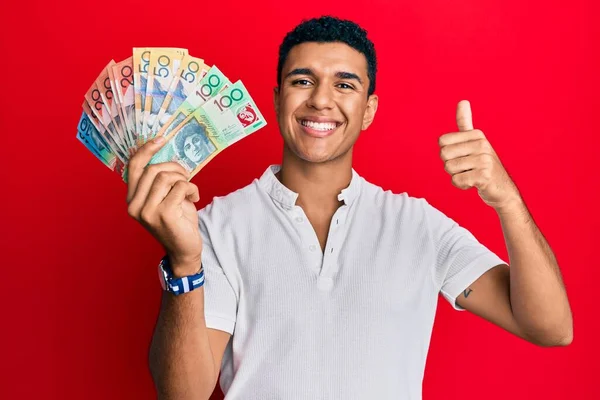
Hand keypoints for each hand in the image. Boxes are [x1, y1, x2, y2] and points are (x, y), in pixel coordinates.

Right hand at [126, 137, 202, 274]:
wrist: (185, 249)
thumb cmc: (178, 220)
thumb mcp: (165, 197)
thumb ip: (160, 181)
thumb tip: (166, 154)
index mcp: (132, 200)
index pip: (133, 167)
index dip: (146, 150)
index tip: (160, 139)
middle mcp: (134, 206)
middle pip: (153, 170)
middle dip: (174, 167)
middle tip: (186, 175)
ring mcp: (147, 212)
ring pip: (166, 177)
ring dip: (184, 179)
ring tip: (190, 189)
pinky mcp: (163, 215)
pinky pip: (180, 187)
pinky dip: (192, 188)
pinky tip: (194, 198)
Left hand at [438, 100, 521, 209]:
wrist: (501, 188)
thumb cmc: (482, 164)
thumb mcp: (475, 141)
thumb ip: (465, 123)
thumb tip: (463, 100)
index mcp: (477, 134)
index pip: (442, 141)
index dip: (447, 152)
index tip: (462, 156)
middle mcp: (482, 144)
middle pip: (443, 155)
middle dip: (450, 165)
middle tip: (466, 167)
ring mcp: (484, 160)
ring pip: (449, 168)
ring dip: (456, 175)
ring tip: (471, 174)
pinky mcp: (484, 176)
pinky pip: (456, 181)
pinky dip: (461, 185)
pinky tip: (473, 183)